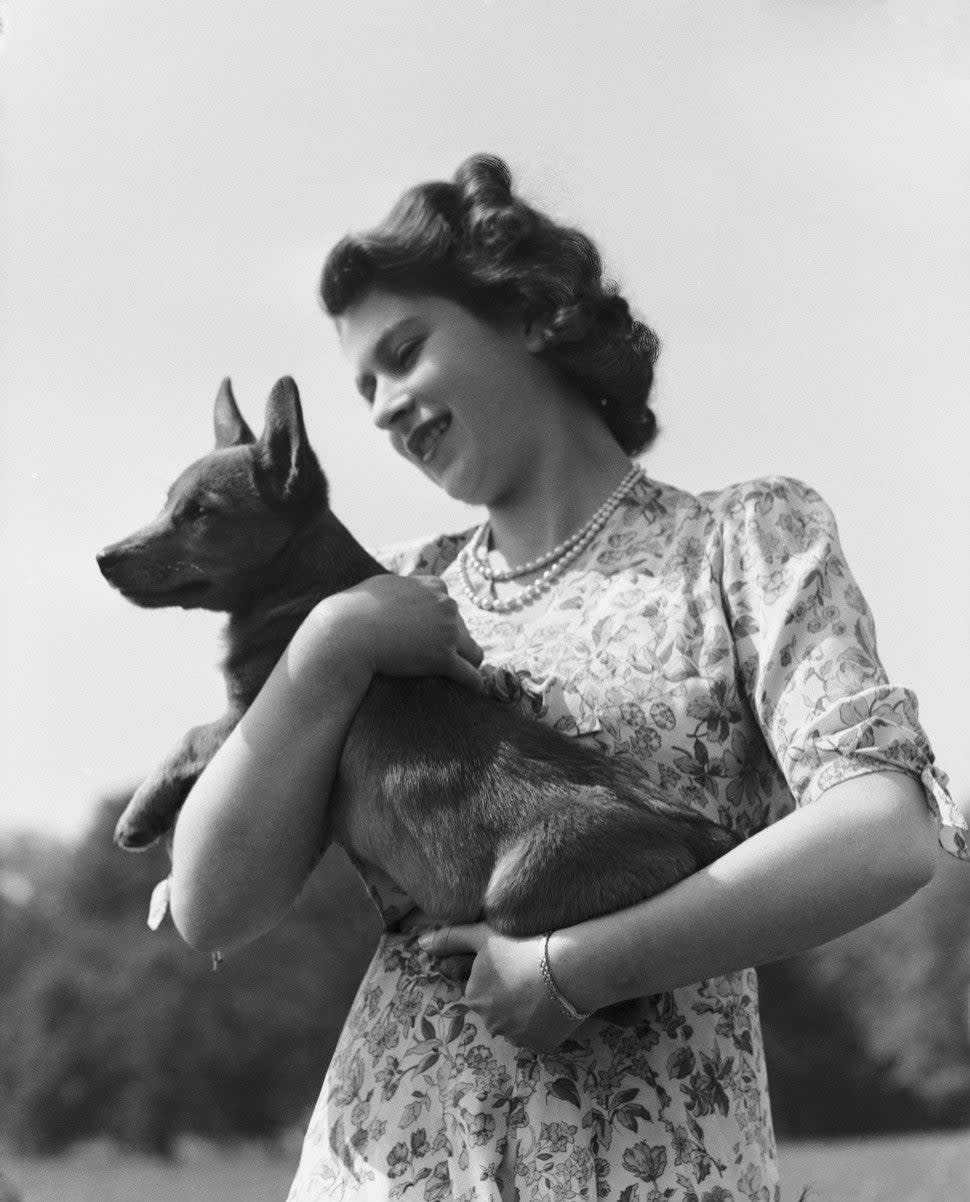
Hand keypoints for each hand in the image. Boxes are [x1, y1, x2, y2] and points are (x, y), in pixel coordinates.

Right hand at [347, 575, 484, 687]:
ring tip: (460, 675)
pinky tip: (474, 691)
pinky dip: (474, 683)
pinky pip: (469, 674)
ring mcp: (447, 632)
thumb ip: (402, 588)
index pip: (448, 605)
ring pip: (472, 651)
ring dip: (466, 662)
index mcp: (433, 587)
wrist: (347, 633)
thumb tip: (402, 588)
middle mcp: (446, 605)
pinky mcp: (442, 659)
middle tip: (433, 658)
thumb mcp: (383, 586)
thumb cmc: (355, 611)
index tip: (429, 635)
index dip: (439, 622)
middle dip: (450, 642)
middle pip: (461, 627)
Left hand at [418, 922, 584, 1052]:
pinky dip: (544, 1024)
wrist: (568, 965)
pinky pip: (538, 1036)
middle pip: (498, 1009)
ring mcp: (516, 1039)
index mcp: (473, 998)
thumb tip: (421, 944)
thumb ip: (450, 939)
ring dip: (527, 1012)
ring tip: (546, 988)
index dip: (500, 976)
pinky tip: (553, 1004)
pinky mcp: (540, 1047)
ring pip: (517, 1024)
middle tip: (531, 974)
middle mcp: (490, 1024)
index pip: (482, 990)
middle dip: (511, 996)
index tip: (515, 963)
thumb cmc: (521, 946)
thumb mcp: (482, 935)